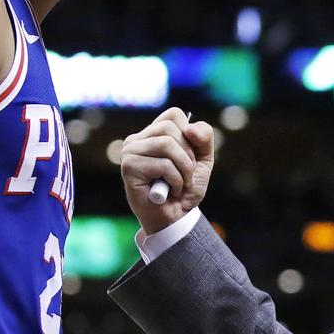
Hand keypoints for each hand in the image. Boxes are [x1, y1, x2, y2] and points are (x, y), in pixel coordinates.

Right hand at [121, 107, 213, 233]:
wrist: (176, 218)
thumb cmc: (185, 188)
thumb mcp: (203, 159)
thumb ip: (204, 137)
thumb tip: (190, 129)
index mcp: (152, 133)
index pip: (174, 114)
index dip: (190, 135)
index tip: (189, 157)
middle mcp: (136, 139)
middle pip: (170, 128)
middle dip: (188, 154)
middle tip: (186, 175)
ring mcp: (129, 152)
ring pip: (167, 144)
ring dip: (184, 169)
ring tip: (180, 184)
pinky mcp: (129, 168)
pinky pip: (163, 164)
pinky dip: (176, 180)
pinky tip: (170, 191)